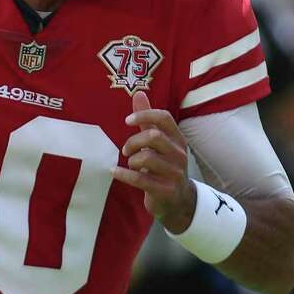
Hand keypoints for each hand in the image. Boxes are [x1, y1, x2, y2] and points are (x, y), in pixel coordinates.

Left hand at [112, 91, 195, 233]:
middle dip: (133, 142)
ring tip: (130, 164)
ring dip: (131, 160)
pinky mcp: (165, 190)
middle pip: (153, 136)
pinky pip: (140, 179)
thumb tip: (138, 93)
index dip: (144, 114)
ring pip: (147, 158)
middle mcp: (179, 154)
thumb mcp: (158, 142)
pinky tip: (114, 172)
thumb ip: (147, 119)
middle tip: (126, 150)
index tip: (127, 121)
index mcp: (178, 139)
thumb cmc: (164, 165)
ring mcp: (174, 173)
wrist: (178, 200)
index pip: (164, 118)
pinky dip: (123, 174)